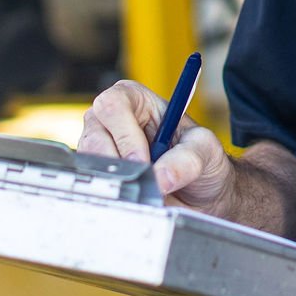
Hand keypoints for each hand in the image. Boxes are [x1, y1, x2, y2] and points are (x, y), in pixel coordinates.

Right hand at [78, 79, 236, 214]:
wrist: (201, 194)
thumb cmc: (201, 160)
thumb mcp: (205, 150)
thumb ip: (187, 159)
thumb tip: (161, 176)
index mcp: (135, 100)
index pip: (113, 104)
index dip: (125, 134)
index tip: (143, 161)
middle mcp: (111, 121)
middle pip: (94, 135)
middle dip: (119, 162)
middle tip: (142, 179)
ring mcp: (100, 148)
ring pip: (90, 162)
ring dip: (116, 180)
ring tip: (141, 188)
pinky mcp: (97, 174)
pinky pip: (92, 183)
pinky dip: (111, 192)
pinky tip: (131, 195)